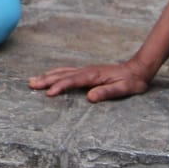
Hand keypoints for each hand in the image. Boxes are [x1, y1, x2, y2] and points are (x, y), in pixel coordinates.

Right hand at [28, 58, 155, 102]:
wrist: (137, 69)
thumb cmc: (131, 82)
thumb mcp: (123, 89)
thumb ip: (106, 92)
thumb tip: (90, 97)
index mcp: (93, 75)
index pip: (71, 81)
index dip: (59, 87)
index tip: (47, 93)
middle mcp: (86, 71)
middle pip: (62, 75)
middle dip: (45, 80)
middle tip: (30, 84)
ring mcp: (85, 70)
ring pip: (62, 72)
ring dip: (47, 76)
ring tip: (33, 80)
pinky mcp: (86, 71)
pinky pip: (66, 71)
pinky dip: (55, 73)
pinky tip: (50, 75)